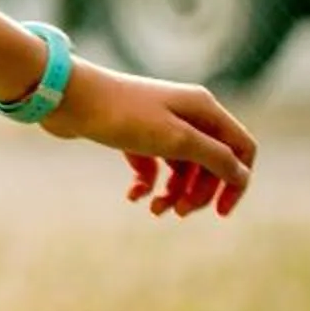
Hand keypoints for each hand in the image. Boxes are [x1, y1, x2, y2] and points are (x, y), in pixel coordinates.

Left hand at [38, 60, 257, 217]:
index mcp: (204, 109)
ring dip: (173, 192)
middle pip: (211, 162)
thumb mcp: (176, 139)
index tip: (220, 212)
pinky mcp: (133, 134)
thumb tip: (242, 175)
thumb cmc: (122, 115)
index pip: (241, 148)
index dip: (237, 182)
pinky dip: (147, 183)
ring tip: (154, 209)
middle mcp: (186, 114)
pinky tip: (133, 196)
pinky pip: (152, 165)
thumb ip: (215, 157)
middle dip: (198, 192)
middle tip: (176, 212)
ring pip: (181, 168)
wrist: (66, 98)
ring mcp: (159, 124)